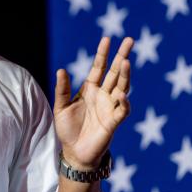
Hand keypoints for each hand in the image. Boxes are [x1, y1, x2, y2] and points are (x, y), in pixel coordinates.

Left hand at [54, 37, 133, 168]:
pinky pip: (122, 110)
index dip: (103, 54)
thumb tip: (61, 69)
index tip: (107, 39)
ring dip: (125, 75)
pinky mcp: (113, 122)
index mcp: (90, 89)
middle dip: (122, 56)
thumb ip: (62, 89)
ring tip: (126, 61)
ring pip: (122, 87)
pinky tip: (122, 94)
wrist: (74, 152)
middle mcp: (103, 95)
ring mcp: (110, 107)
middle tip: (130, 40)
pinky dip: (124, 102)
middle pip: (115, 72)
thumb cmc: (68, 129)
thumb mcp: (61, 107)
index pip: (99, 67)